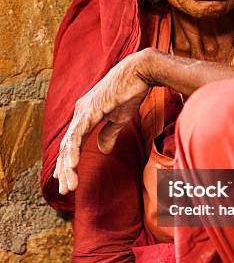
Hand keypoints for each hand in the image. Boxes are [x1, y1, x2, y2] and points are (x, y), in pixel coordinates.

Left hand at [53, 49, 151, 194]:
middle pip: (66, 146)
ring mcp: (83, 111)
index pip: (72, 142)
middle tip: (65, 189)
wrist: (140, 73)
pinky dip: (73, 152)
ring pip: (68, 144)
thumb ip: (109, 134)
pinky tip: (71, 166)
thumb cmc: (131, 92)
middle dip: (64, 170)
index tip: (67, 179)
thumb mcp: (119, 119)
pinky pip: (77, 135)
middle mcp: (80, 112)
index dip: (68, 161)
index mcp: (86, 114)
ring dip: (67, 167)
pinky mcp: (90, 110)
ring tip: (68, 185)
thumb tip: (102, 150)